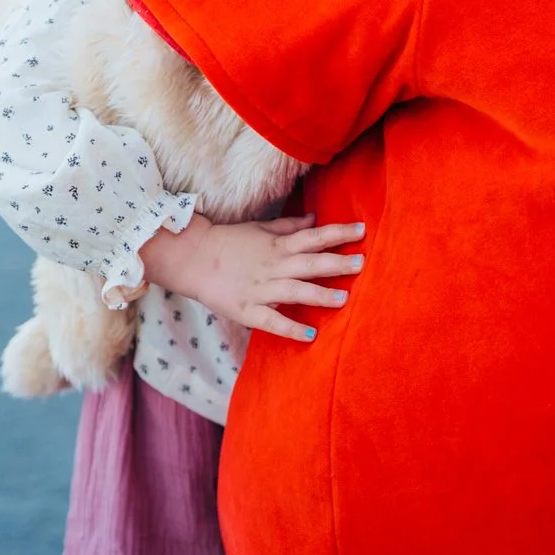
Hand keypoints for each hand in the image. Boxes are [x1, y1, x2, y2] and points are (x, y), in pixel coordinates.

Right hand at [139, 213, 364, 341]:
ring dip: (320, 295)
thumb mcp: (261, 228)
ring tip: (343, 299)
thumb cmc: (229, 241)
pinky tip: (310, 336)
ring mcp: (260, 289)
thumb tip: (315, 219)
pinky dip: (290, 329)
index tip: (362, 231)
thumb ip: (290, 226)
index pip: (314, 237)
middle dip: (337, 264)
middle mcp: (273, 266)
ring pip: (295, 292)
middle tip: (362, 264)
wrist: (192, 258)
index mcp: (277, 246)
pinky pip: (271, 321)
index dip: (338, 234)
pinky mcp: (247, 309)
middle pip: (309, 264)